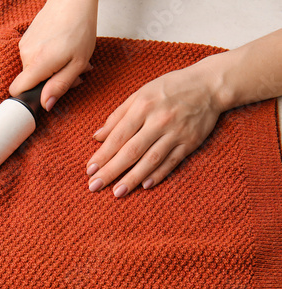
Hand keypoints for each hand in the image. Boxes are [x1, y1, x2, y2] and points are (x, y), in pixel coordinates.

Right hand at [9, 0, 97, 110]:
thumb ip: (60, 86)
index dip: (28, 97)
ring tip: (70, 57)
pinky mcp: (27, 38)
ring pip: (34, 69)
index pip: (16, 90)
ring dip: (51, 69)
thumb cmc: (79, 29)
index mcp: (38, 64)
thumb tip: (46, 105)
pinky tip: (62, 48)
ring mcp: (24, 45)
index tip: (44, 95)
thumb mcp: (77, 63)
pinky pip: (34, 57)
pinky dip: (47, 58)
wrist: (72, 0)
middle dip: (49, 82)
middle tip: (72, 71)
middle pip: (31, 81)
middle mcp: (26, 55)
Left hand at [86, 62, 225, 196]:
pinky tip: (145, 186)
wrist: (209, 86)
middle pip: (131, 151)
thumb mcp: (140, 94)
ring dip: (132, 178)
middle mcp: (158, 121)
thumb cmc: (169, 88)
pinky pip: (172, 162)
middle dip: (111, 171)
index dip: (103, 155)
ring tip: (117, 192)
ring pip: (151, 160)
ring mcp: (176, 133)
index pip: (118, 136)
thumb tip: (96, 137)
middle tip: (95, 186)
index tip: (89, 170)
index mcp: (142, 106)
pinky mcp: (190, 142)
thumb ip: (117, 116)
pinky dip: (159, 174)